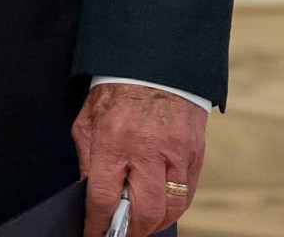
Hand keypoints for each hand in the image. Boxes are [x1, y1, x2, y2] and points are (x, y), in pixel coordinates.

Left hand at [71, 83, 204, 235]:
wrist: (155, 64)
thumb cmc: (117, 92)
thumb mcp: (88, 122)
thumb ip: (88, 161)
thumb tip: (91, 198)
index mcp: (114, 140)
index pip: (104, 198)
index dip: (97, 225)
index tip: (93, 234)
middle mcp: (147, 149)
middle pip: (144, 212)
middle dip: (131, 231)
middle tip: (120, 233)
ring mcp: (176, 153)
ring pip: (171, 209)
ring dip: (154, 224)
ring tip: (140, 224)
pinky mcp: (195, 154)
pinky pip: (187, 194)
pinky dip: (173, 208)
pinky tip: (160, 207)